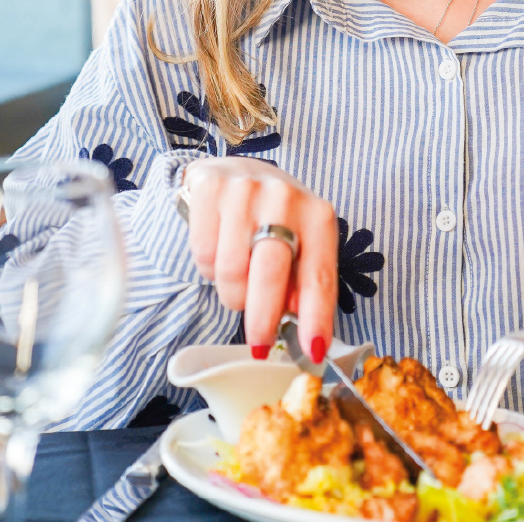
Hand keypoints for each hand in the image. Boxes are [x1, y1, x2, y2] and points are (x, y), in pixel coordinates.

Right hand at [183, 157, 337, 358]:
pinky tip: (219, 255)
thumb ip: (301, 280)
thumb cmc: (275, 218)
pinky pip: (203, 252)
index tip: (315, 352)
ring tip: (239, 283)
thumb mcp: (300, 244)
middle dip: (262, 319)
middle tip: (259, 345)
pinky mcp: (209, 188)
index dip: (316, 317)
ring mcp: (246, 190)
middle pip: (270, 275)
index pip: (320, 276)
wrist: (237, 171)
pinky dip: (208, 268)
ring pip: (231, 270)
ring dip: (232, 292)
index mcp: (319, 216)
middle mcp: (286, 198)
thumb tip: (296, 320)